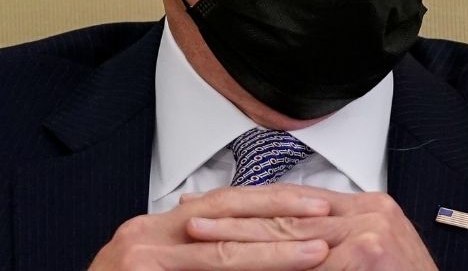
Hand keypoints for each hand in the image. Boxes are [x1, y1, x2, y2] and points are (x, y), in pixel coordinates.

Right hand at [89, 186, 331, 269]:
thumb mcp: (154, 265)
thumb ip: (192, 249)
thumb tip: (237, 235)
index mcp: (153, 229)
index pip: (224, 204)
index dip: (272, 202)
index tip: (315, 205)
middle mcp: (144, 237)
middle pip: (226, 219)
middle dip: (282, 220)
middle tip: (327, 219)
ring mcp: (139, 261)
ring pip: (220, 255)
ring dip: (273, 255)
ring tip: (316, 252)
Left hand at [182, 185, 436, 270]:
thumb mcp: (363, 258)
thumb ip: (325, 248)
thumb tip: (279, 245)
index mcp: (368, 210)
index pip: (296, 202)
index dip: (248, 206)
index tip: (206, 209)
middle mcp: (372, 214)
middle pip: (286, 216)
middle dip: (232, 221)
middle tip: (186, 221)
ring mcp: (373, 235)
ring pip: (288, 240)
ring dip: (237, 246)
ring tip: (196, 241)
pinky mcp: (368, 254)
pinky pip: (304, 262)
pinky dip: (270, 265)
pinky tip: (231, 264)